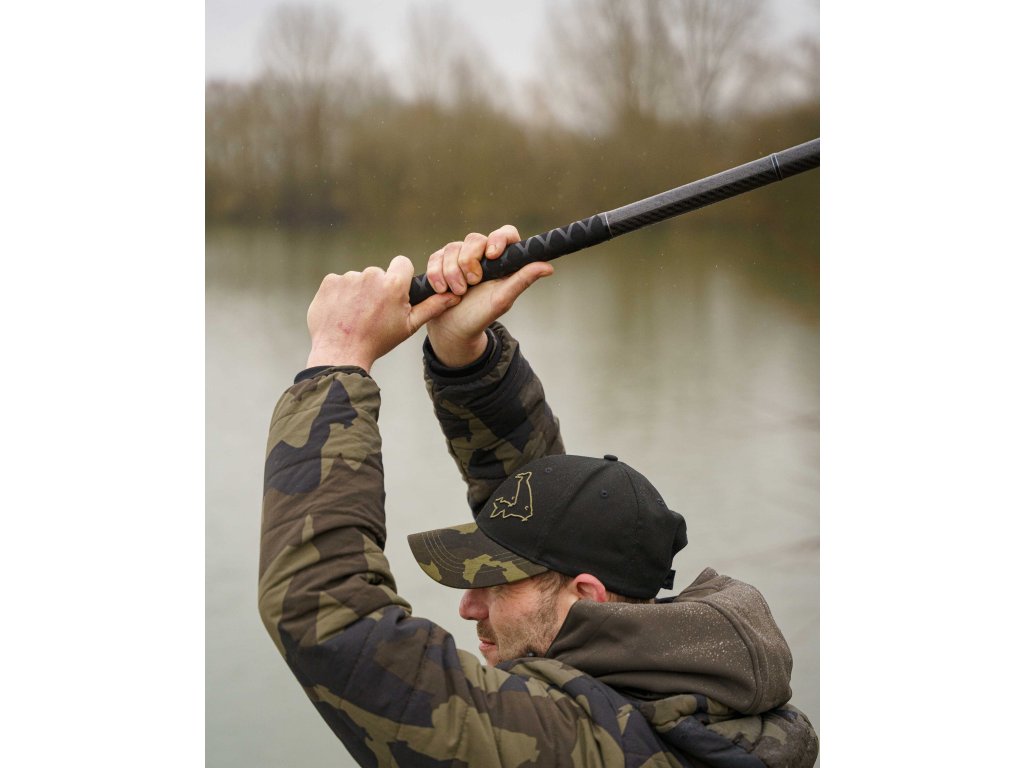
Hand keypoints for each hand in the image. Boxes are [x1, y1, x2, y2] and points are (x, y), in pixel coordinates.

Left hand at [306, 255, 458, 371]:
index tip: (394, 293)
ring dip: (358, 293)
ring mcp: (348, 277)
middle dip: (377, 288)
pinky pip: (339, 283)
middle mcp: (371, 275)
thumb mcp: (409, 326)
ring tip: (355, 316)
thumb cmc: (378, 341)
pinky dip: (340, 295)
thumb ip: (432, 307)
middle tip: (373, 313)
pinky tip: (341, 313)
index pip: (402, 263)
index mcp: (394, 284)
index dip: (400, 277)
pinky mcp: (330, 282)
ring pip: (358, 279)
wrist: (341, 353)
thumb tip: (455, 295)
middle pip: (379, 274)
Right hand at [425, 225, 553, 366]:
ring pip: (452, 248)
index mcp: (502, 260)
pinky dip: (437, 274)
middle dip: (468, 263)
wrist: (452, 329)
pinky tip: (441, 289)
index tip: (492, 254)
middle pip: (474, 239)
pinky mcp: (440, 261)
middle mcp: (482, 253)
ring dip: (452, 273)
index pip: (505, 233)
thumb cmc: (480, 316)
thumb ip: (522, 280)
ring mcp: (459, 256)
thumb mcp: (502, 299)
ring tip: (456, 293)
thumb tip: (548, 267)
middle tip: (470, 285)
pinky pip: (435, 257)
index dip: (498, 238)